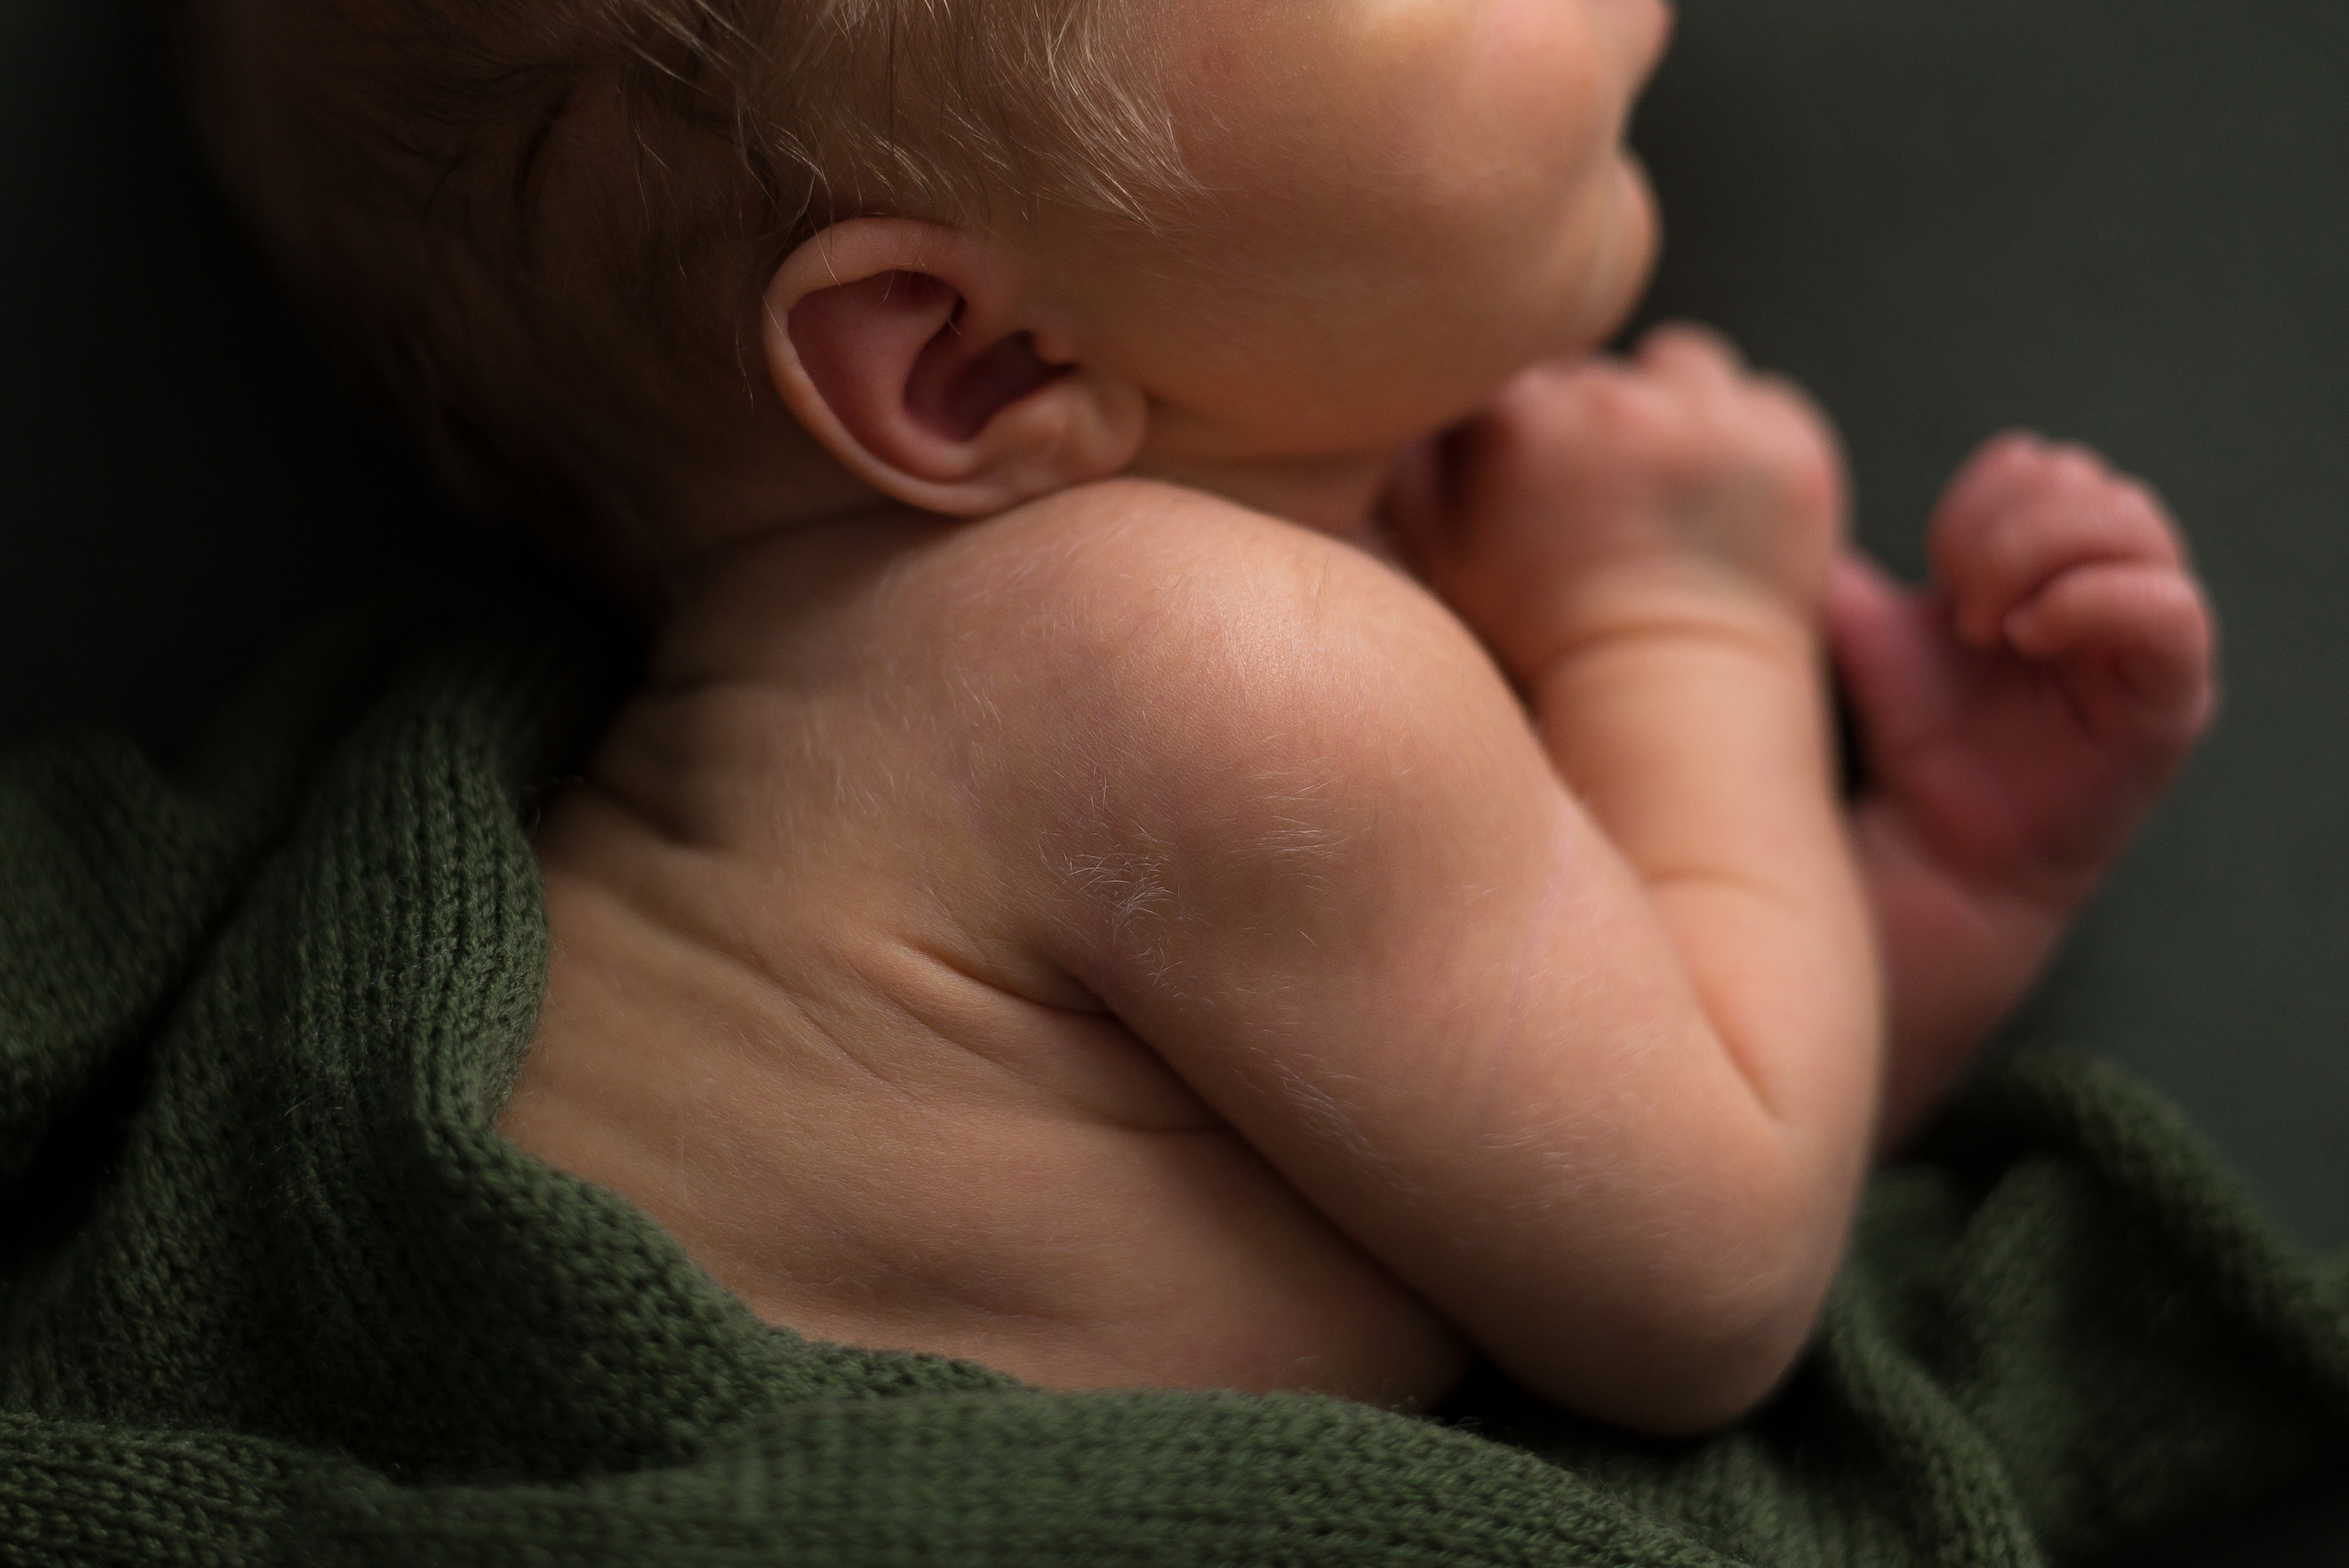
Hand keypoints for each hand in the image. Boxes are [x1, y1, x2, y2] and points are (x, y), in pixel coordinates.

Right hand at [1387, 323, 1849, 684]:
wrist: (1663, 704)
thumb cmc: (1536, 639)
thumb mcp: (1432, 553)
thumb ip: (1405, 462)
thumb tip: (1408, 392)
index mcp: (1514, 423)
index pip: (1509, 360)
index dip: (1523, 418)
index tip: (1531, 469)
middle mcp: (1611, 406)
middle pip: (1598, 369)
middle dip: (1595, 419)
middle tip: (1596, 500)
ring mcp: (1710, 421)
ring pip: (1683, 366)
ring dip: (1673, 410)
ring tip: (1661, 491)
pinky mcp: (1789, 446)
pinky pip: (1760, 401)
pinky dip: (1744, 442)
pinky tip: (1719, 505)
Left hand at [1832, 432, 2216, 906]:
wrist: (1929, 845)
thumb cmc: (1912, 738)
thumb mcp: (1868, 632)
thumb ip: (1846, 566)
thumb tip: (1788, 505)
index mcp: (2043, 557)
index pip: (2036, 465)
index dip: (1976, 501)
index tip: (1932, 571)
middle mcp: (2106, 583)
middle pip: (2089, 481)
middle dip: (2005, 528)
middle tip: (1959, 606)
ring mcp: (2148, 636)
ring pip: (2134, 523)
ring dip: (2041, 557)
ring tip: (1986, 628)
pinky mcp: (2174, 696)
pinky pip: (2172, 610)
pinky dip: (2095, 602)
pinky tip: (2030, 636)